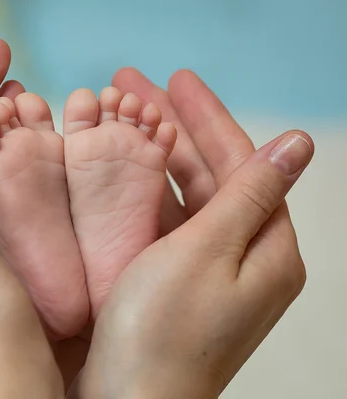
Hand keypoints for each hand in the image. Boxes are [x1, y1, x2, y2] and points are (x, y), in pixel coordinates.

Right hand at [55, 68, 311, 389]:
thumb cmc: (163, 335)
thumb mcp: (207, 251)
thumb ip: (250, 193)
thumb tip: (298, 144)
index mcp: (268, 250)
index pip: (243, 162)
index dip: (207, 117)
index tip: (176, 80)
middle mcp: (243, 258)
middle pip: (210, 174)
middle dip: (171, 128)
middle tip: (131, 87)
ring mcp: (205, 271)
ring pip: (182, 196)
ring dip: (151, 156)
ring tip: (117, 119)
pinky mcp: (173, 282)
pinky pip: (162, 224)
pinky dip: (141, 193)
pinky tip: (116, 170)